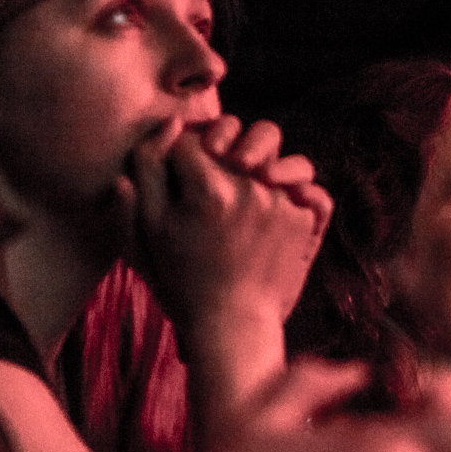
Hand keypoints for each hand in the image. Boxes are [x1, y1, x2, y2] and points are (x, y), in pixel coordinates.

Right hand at [122, 117, 327, 335]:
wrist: (232, 325)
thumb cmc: (181, 281)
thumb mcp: (146, 229)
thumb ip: (148, 171)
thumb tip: (169, 125)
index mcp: (206, 188)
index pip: (189, 141)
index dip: (179, 159)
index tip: (178, 184)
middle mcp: (249, 187)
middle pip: (234, 136)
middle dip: (219, 152)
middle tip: (210, 184)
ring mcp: (281, 202)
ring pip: (268, 155)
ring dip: (253, 167)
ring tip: (240, 195)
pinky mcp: (303, 218)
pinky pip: (293, 183)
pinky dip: (278, 193)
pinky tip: (261, 218)